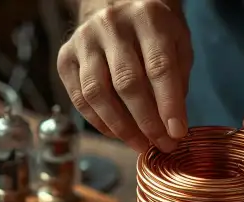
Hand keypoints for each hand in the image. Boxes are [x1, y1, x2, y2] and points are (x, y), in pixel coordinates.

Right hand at [57, 0, 192, 152]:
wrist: (116, 5)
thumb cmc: (154, 31)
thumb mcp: (178, 43)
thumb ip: (178, 79)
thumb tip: (172, 126)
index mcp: (147, 18)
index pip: (159, 67)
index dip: (169, 105)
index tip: (177, 133)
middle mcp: (111, 25)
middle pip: (127, 83)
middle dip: (147, 122)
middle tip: (162, 145)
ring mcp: (84, 40)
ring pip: (98, 93)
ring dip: (121, 127)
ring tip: (140, 145)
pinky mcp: (65, 56)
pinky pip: (80, 98)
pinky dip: (99, 122)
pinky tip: (118, 134)